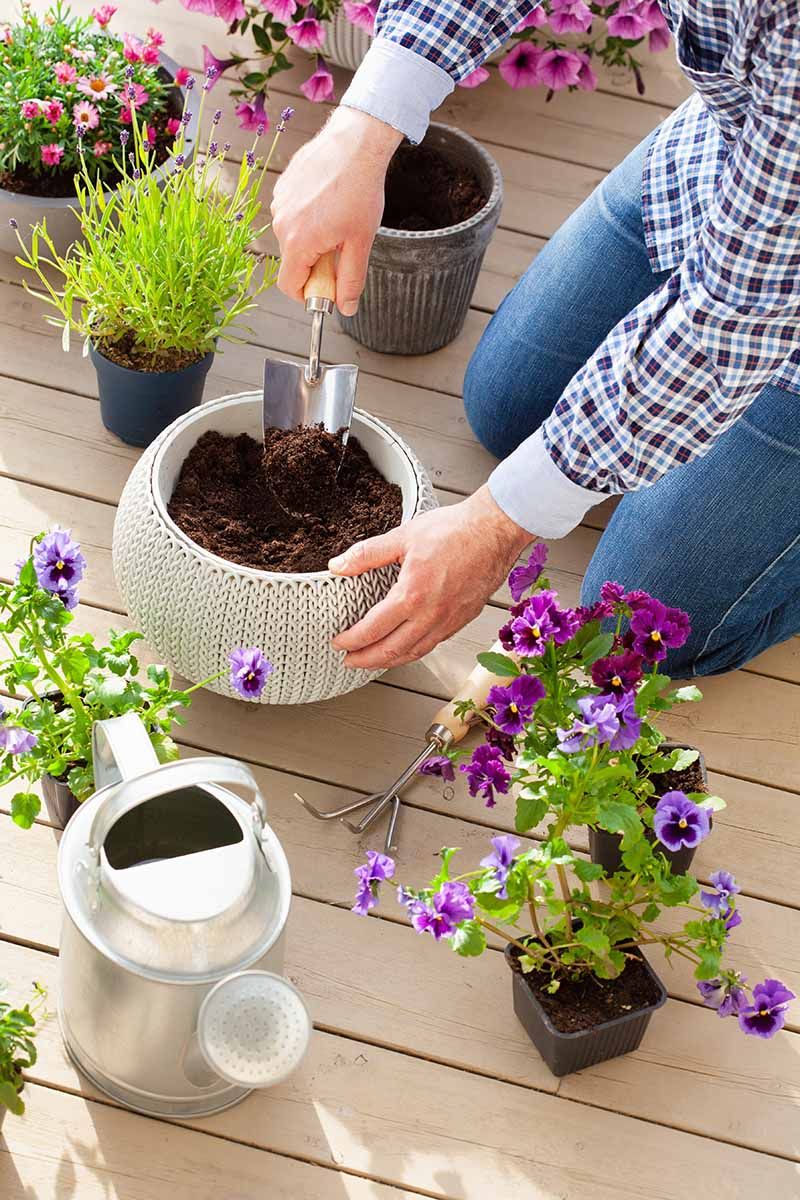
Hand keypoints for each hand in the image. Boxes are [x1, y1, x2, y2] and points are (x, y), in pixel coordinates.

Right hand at [270, 106, 402, 315]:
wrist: (355, 143)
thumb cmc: (360, 190)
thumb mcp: (360, 243)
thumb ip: (351, 280)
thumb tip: (345, 307)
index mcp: (298, 241)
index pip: (288, 285)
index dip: (307, 294)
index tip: (324, 289)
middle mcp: (281, 223)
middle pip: (292, 261)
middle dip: (315, 264)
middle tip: (342, 247)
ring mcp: (279, 203)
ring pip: (292, 237)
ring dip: (312, 239)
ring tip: (338, 219)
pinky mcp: (282, 187)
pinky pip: (292, 215)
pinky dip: (308, 218)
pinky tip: (329, 202)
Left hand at [329, 486, 533, 668]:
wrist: (495, 530)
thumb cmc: (456, 530)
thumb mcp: (403, 536)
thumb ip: (367, 554)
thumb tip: (338, 565)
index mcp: (412, 595)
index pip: (373, 629)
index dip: (352, 640)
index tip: (339, 642)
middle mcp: (432, 615)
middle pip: (392, 650)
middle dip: (366, 659)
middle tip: (349, 660)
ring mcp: (449, 620)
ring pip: (414, 652)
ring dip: (389, 661)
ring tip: (373, 660)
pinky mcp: (463, 619)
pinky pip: (433, 644)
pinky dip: (413, 651)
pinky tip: (406, 647)